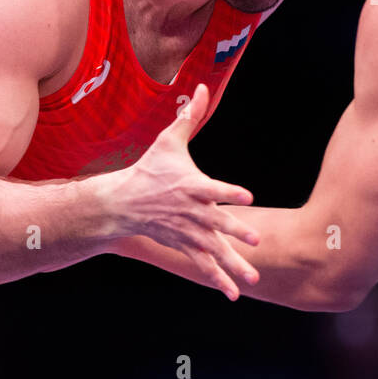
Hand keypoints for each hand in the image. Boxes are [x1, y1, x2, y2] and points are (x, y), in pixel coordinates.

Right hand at [108, 83, 260, 299]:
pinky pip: (204, 265)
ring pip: (215, 250)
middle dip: (236, 231)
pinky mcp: (185, 246)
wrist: (122, 203)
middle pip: (218, 222)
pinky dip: (218, 279)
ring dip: (234, 264)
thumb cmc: (150, 169)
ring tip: (254, 277)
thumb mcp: (168, 140)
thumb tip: (200, 85)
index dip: (231, 192)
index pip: (215, 188)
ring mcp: (189, 232)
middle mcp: (193, 211)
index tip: (248, 196)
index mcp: (193, 185)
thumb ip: (190, 115)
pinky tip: (235, 293)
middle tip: (256, 239)